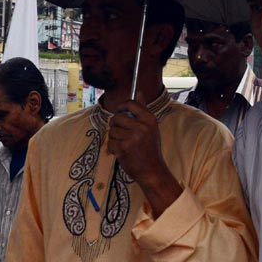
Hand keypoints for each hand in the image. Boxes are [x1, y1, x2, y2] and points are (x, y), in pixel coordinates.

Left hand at [108, 100, 181, 216]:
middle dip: (115, 124)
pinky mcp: (124, 148)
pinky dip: (112, 147)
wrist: (151, 169)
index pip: (131, 104)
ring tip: (122, 143)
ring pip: (112, 130)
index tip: (120, 111)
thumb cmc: (150, 148)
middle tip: (120, 131)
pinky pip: (110, 142)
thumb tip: (139, 92)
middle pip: (117, 117)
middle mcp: (142, 127)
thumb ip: (143, 110)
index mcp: (150, 119)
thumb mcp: (151, 127)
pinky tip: (121, 151)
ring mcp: (132, 137)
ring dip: (113, 137)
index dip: (122, 106)